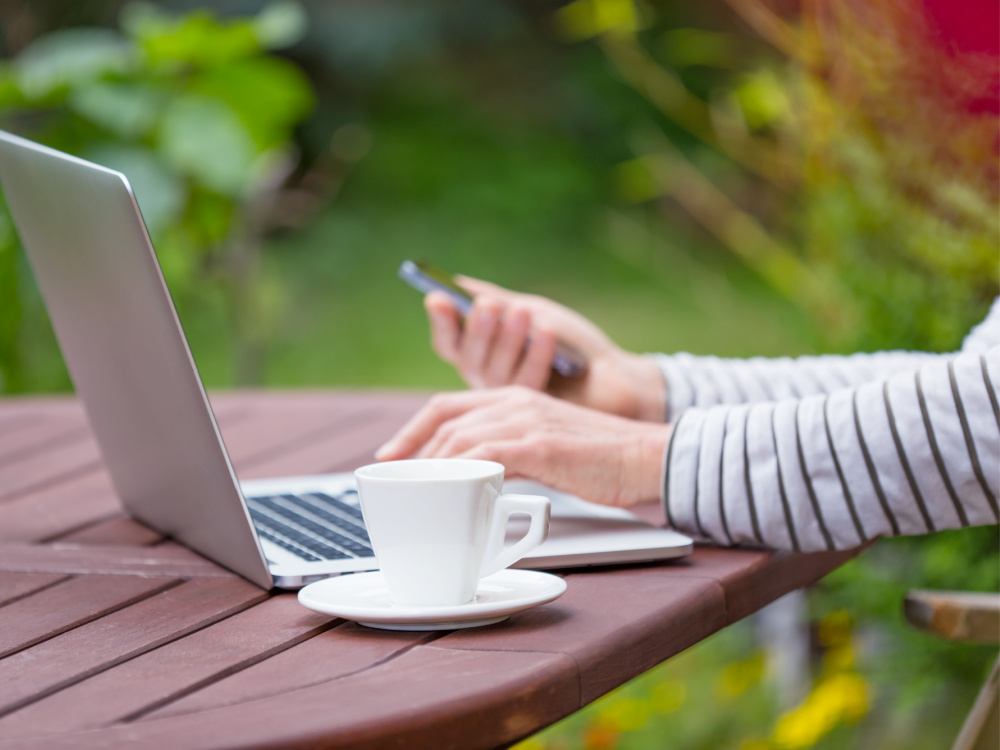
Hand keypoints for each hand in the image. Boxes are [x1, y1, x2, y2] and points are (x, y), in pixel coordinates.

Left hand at [375, 386, 671, 507]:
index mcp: (513, 398)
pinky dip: (462, 472)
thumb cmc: (600, 459)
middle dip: (409, 449)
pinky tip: (449, 492)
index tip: (389, 456)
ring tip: (414, 492)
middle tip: (390, 478)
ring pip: (460, 437)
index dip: (412, 430)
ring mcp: (527, 420)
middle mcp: (514, 401)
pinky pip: (487, 455)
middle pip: (444, 419)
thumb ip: (510, 455)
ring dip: (431, 466)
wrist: (646, 455)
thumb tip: (478, 481)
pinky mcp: (540, 444)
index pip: (447, 406)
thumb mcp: (545, 448)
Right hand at [424, 277, 665, 421]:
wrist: (614, 375)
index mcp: (482, 357)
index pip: (449, 342)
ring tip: (523, 311)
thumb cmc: (572, 345)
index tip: (439, 297)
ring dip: (509, 339)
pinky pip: (527, 385)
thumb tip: (458, 284)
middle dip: (479, 329)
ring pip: (494, 373)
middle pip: (469, 358)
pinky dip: (538, 355)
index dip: (442, 322)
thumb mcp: (532, 313)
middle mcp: (488, 383)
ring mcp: (509, 404)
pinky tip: (549, 333)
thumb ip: (496, 300)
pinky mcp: (535, 416)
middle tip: (489, 304)